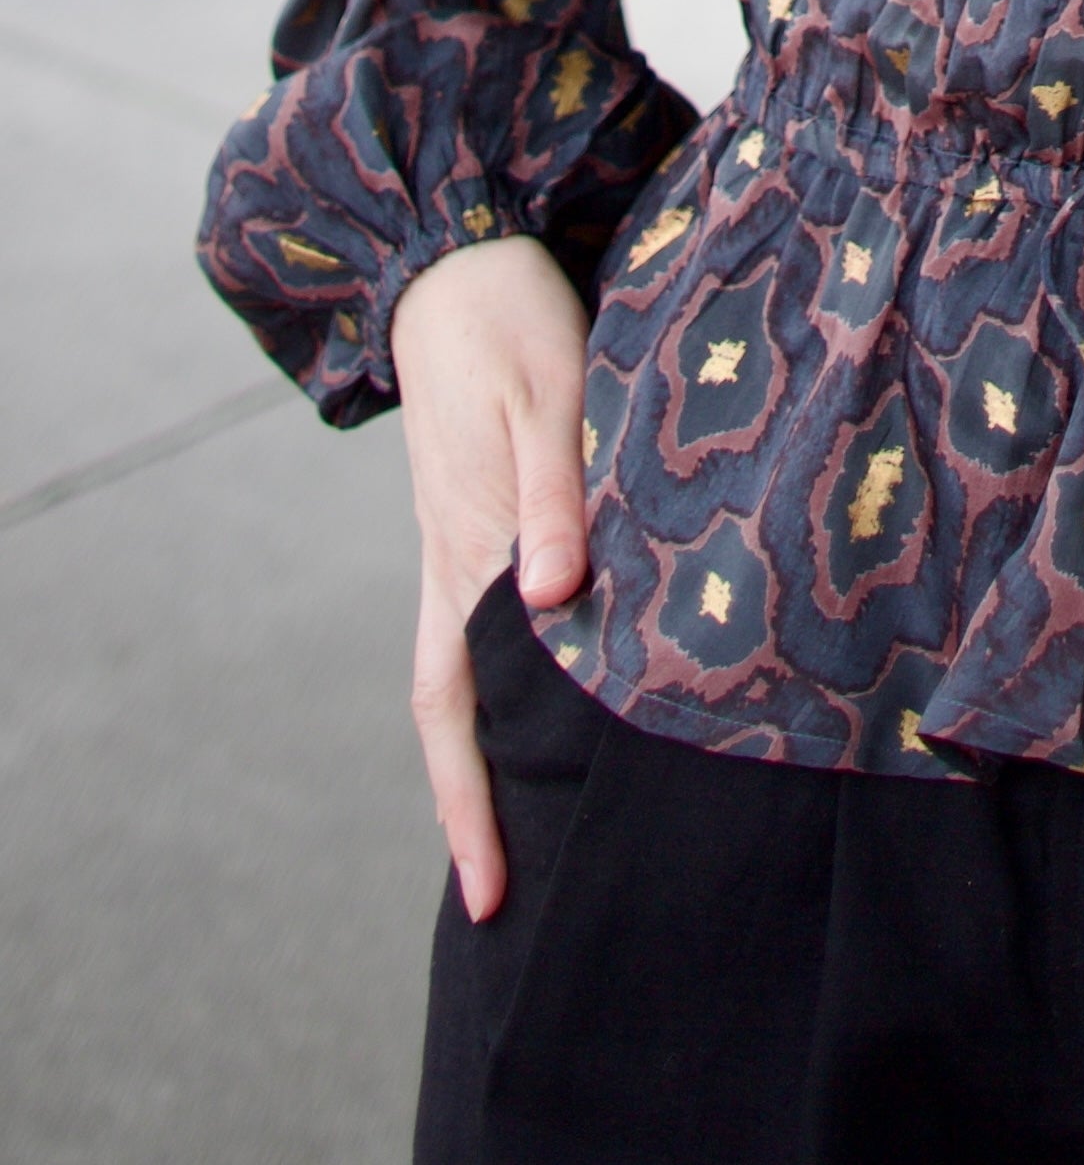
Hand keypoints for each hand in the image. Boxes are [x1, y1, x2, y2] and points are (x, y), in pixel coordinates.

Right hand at [392, 236, 589, 921]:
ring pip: (463, 678)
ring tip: (530, 831)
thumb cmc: (513, 323)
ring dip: (486, 755)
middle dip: (472, 810)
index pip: (457, 709)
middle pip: (450, 716)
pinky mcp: (476, 519)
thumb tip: (553, 604)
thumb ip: (553, 497)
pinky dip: (500, 688)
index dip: (470, 803)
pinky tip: (546, 709)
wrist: (461, 260)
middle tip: (504, 905)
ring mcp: (457, 547)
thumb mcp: (547, 397)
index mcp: (465, 552)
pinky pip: (480, 630)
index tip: (490, 892)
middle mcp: (451, 566)